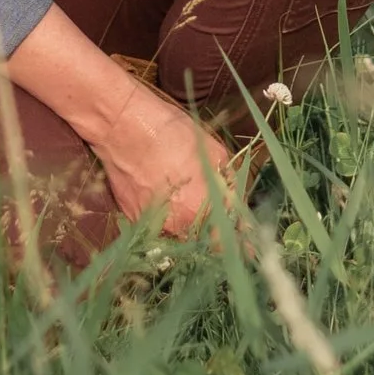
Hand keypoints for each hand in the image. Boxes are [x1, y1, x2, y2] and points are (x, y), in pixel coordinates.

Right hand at [6, 5, 239, 237]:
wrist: (122, 125)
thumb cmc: (172, 132)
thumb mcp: (214, 151)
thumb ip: (230, 184)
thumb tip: (238, 204)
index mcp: (202, 211)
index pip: (229, 244)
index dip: (242, 246)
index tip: (251, 249)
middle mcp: (177, 226)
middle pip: (204, 243)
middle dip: (215, 234)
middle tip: (220, 218)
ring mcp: (153, 225)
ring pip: (180, 237)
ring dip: (190, 227)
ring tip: (189, 203)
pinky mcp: (133, 220)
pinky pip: (158, 227)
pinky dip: (166, 218)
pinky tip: (166, 196)